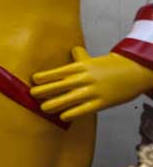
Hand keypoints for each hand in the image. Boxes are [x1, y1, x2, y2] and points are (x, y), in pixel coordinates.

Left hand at [31, 47, 152, 120]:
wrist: (133, 71)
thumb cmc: (110, 66)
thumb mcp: (92, 60)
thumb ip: (80, 57)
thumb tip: (73, 49)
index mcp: (80, 67)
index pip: (57, 72)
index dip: (44, 77)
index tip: (33, 80)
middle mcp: (84, 78)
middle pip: (59, 85)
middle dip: (43, 91)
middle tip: (31, 95)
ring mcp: (92, 91)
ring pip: (69, 99)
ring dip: (54, 104)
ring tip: (43, 108)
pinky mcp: (101, 102)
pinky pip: (83, 110)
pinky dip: (72, 114)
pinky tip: (62, 117)